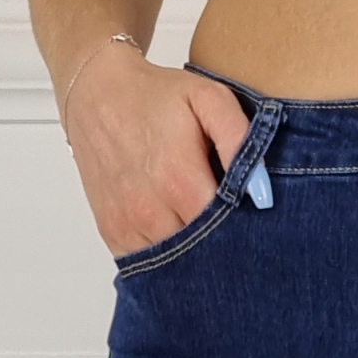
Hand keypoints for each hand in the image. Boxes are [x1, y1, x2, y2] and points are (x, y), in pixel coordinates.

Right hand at [61, 41, 250, 256]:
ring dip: (194, 253)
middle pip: (203, 252)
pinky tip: (175, 232)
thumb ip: (240, 140)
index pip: (226, 231)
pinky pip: (148, 264)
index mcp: (179, 181)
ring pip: (176, 264)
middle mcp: (150, 211)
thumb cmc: (156, 96)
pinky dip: (166, 257)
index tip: (251, 217)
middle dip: (221, 244)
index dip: (244, 227)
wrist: (96, 94)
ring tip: (200, 224)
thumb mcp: (208, 99)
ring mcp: (128, 225)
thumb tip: (261, 191)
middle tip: (231, 226)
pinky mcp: (112, 233)